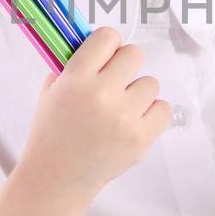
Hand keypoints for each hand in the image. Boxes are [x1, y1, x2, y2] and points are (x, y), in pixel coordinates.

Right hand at [17, 25, 170, 201]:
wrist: (57, 178)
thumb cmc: (52, 132)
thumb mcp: (51, 92)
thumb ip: (73, 65)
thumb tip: (100, 45)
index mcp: (75, 79)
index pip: (107, 37)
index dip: (107, 46)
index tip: (104, 58)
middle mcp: (102, 94)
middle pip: (134, 55)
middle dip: (124, 67)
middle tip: (114, 84)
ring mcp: (124, 117)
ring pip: (151, 83)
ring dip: (138, 93)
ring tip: (120, 109)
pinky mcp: (141, 138)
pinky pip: (163, 108)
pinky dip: (151, 114)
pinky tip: (132, 122)